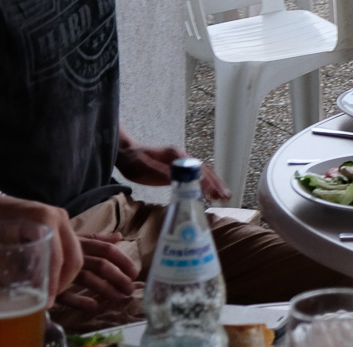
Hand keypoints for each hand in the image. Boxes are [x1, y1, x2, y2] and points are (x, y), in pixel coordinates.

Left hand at [0, 191, 83, 300]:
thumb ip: (14, 273)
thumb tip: (29, 297)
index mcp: (43, 219)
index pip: (56, 257)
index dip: (53, 284)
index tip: (46, 304)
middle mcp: (58, 216)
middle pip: (74, 256)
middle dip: (64, 282)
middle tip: (48, 300)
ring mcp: (61, 218)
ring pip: (75, 253)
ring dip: (65, 274)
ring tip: (49, 292)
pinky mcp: (59, 223)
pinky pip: (70, 248)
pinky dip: (63, 265)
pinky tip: (49, 277)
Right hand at [55, 232, 141, 313]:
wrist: (14, 237)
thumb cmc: (49, 240)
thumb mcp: (73, 239)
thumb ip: (95, 239)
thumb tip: (119, 236)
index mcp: (80, 242)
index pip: (105, 249)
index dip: (122, 260)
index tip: (135, 272)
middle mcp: (73, 253)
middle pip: (101, 265)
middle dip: (118, 278)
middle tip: (130, 290)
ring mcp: (62, 268)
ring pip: (87, 278)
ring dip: (105, 289)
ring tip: (118, 298)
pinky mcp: (49, 283)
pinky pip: (67, 294)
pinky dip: (80, 300)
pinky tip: (93, 307)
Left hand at [116, 142, 230, 200]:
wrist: (126, 154)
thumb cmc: (136, 162)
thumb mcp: (148, 169)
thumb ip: (165, 174)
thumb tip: (183, 181)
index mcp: (178, 156)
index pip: (198, 170)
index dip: (208, 182)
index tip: (215, 193)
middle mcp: (183, 158)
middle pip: (204, 170)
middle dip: (216, 183)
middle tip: (225, 197)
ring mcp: (181, 163)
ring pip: (202, 173)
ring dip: (213, 184)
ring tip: (222, 196)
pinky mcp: (177, 170)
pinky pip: (195, 176)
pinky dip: (204, 184)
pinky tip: (207, 193)